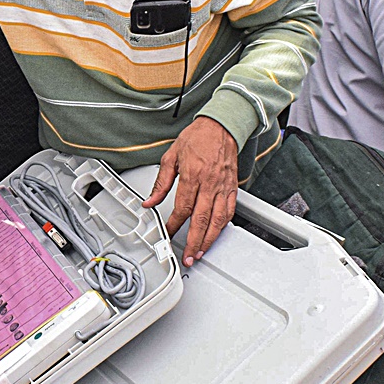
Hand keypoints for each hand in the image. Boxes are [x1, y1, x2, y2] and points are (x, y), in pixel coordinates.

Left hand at [141, 117, 237, 266]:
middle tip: (188, 256)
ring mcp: (223, 187)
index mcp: (193, 175)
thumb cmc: (197, 138)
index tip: (168, 233)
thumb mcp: (171, 157)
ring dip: (209, 239)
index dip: (174, 224)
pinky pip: (229, 211)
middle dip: (194, 242)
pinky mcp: (233, 188)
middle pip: (201, 219)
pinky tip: (215, 234)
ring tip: (201, 252)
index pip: (182, 207)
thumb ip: (161, 183)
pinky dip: (223, 226)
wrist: (221, 127)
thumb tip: (150, 201)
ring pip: (218, 220)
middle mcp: (210, 183)